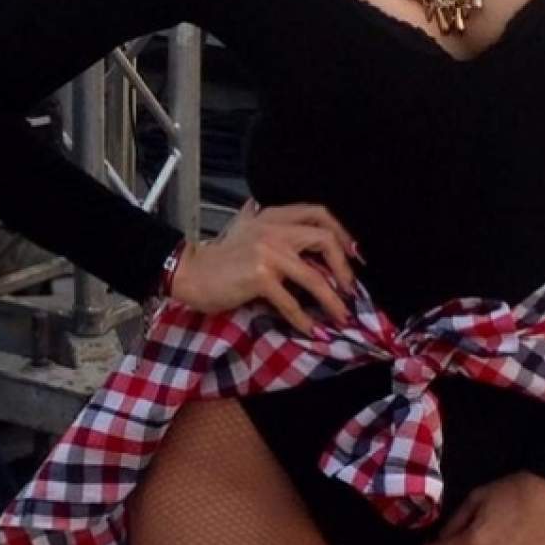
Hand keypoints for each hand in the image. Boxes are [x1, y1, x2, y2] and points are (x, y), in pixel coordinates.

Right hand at [171, 198, 362, 337]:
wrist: (191, 271)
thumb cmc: (219, 256)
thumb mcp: (245, 228)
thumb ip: (263, 221)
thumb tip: (276, 220)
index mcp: (274, 216)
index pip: (318, 213)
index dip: (342, 233)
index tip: (354, 255)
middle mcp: (274, 229)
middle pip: (324, 239)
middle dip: (344, 267)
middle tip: (351, 289)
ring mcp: (268, 253)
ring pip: (313, 276)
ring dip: (332, 300)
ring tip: (342, 317)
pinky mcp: (260, 277)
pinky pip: (291, 302)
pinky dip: (304, 319)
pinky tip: (312, 330)